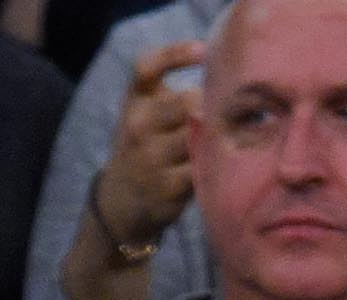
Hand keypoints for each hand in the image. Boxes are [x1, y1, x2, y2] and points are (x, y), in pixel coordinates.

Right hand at [94, 41, 204, 250]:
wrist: (121, 201)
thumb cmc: (142, 144)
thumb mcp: (141, 111)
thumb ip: (167, 92)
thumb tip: (219, 82)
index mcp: (134, 102)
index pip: (147, 67)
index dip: (175, 54)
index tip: (202, 52)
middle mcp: (138, 126)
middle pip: (187, 103)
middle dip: (209, 106)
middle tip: (223, 113)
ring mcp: (151, 159)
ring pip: (198, 136)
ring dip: (217, 136)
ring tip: (225, 137)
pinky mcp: (168, 189)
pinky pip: (203, 167)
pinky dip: (214, 162)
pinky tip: (219, 161)